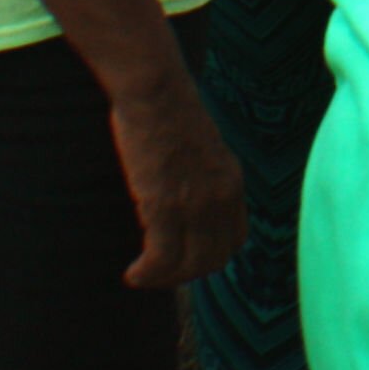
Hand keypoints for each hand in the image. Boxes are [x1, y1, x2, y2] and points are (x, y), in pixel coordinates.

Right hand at [109, 74, 246, 287]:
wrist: (155, 90)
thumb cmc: (169, 112)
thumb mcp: (202, 148)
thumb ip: (205, 176)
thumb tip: (188, 197)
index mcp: (232, 181)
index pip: (235, 240)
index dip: (210, 257)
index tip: (184, 259)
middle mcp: (221, 197)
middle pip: (213, 259)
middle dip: (185, 275)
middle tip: (158, 274)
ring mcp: (195, 203)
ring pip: (187, 265)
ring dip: (163, 279)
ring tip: (141, 277)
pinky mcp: (164, 204)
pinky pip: (161, 257)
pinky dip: (147, 273)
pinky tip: (133, 273)